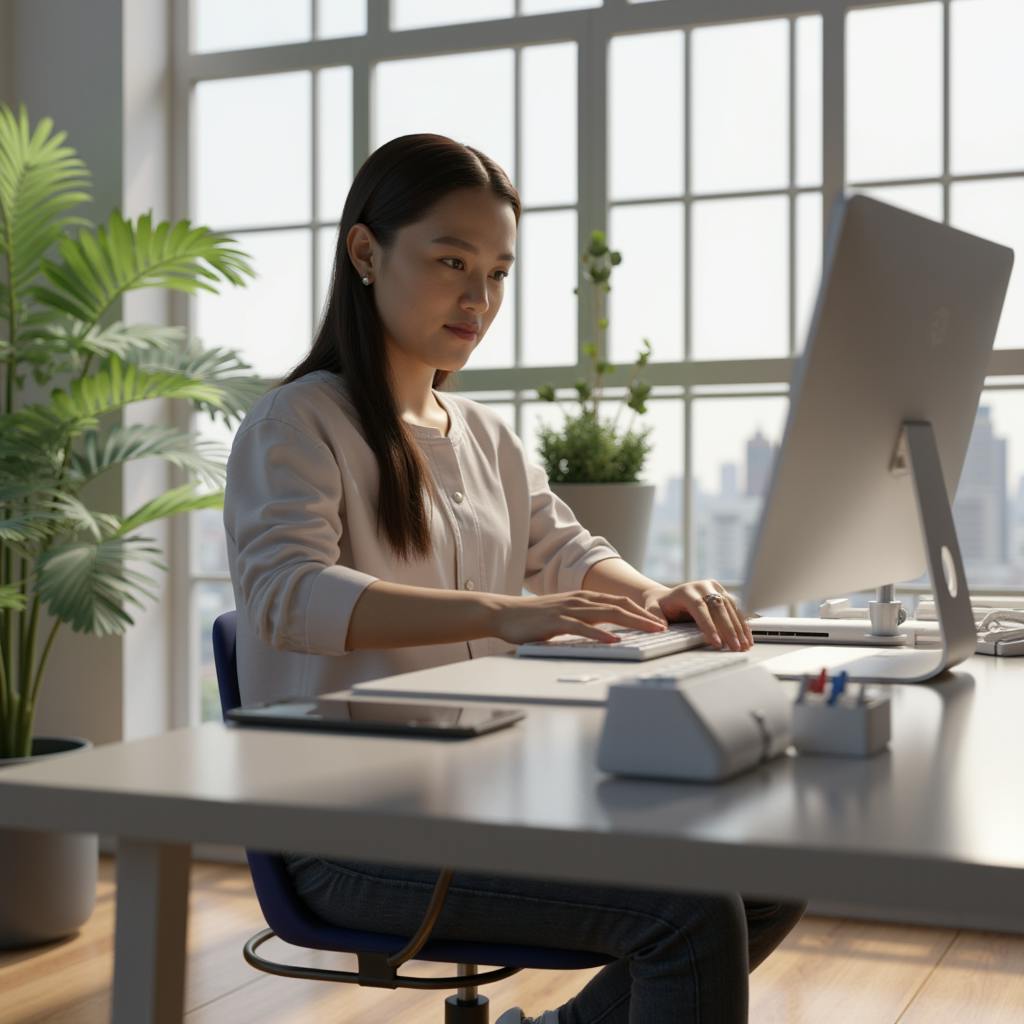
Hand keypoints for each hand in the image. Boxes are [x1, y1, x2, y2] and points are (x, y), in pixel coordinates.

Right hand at [490, 591, 667, 645]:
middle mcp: (579, 601)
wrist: (504, 613)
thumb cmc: (533, 619)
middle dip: (644, 617)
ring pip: (606, 614)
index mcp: (583, 599)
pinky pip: (582, 627)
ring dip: (631, 622)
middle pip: (619, 606)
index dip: (641, 612)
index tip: (658, 623)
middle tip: (664, 628)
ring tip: (650, 631)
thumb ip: (584, 621)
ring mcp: (568, 610)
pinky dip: (600, 634)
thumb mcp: (564, 617)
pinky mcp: (556, 621)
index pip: (619, 603)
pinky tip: (614, 641)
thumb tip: (605, 633)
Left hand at [640, 580, 753, 650]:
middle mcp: (702, 586)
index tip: (716, 643)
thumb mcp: (651, 609)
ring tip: (745, 646)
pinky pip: (736, 608)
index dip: (710, 626)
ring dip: (739, 627)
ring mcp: (714, 587)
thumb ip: (655, 617)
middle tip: (735, 647)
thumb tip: (663, 627)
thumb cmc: (659, 606)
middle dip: (729, 629)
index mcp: (686, 591)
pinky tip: (747, 637)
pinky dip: (742, 623)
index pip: (700, 608)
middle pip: (719, 607)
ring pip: (731, 607)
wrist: (666, 596)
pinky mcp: (722, 592)